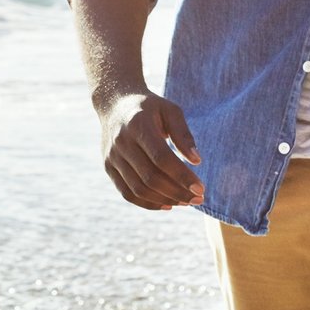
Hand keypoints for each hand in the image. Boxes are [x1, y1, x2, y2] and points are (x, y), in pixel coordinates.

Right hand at [97, 90, 202, 210]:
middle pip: (150, 177)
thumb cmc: (150, 108)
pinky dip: (148, 203)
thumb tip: (196, 161)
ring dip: (165, 200)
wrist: (115, 104)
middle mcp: (121, 142)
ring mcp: (112, 157)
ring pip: (139, 189)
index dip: (182, 176)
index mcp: (137, 124)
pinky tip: (168, 204)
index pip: (161, 157)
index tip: (201, 188)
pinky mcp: (108, 167)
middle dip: (177, 192)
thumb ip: (183, 134)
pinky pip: (127, 193)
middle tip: (199, 198)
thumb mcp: (170, 111)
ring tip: (186, 202)